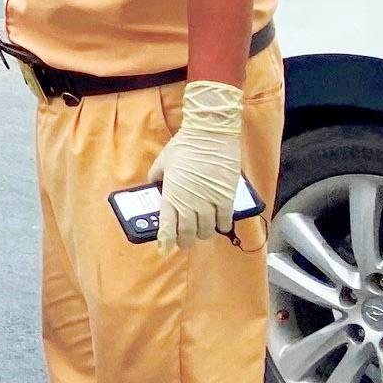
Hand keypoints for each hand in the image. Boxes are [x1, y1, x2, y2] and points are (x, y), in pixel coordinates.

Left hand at [147, 80, 244, 248]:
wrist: (211, 135)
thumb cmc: (184, 146)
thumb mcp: (162, 162)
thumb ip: (157, 178)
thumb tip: (156, 187)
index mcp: (172, 196)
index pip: (167, 228)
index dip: (166, 242)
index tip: (165, 248)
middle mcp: (190, 203)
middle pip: (188, 235)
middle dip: (185, 241)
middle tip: (184, 241)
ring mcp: (210, 202)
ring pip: (207, 231)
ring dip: (203, 234)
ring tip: (201, 231)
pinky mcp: (227, 198)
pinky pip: (225, 221)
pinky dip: (221, 226)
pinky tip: (218, 224)